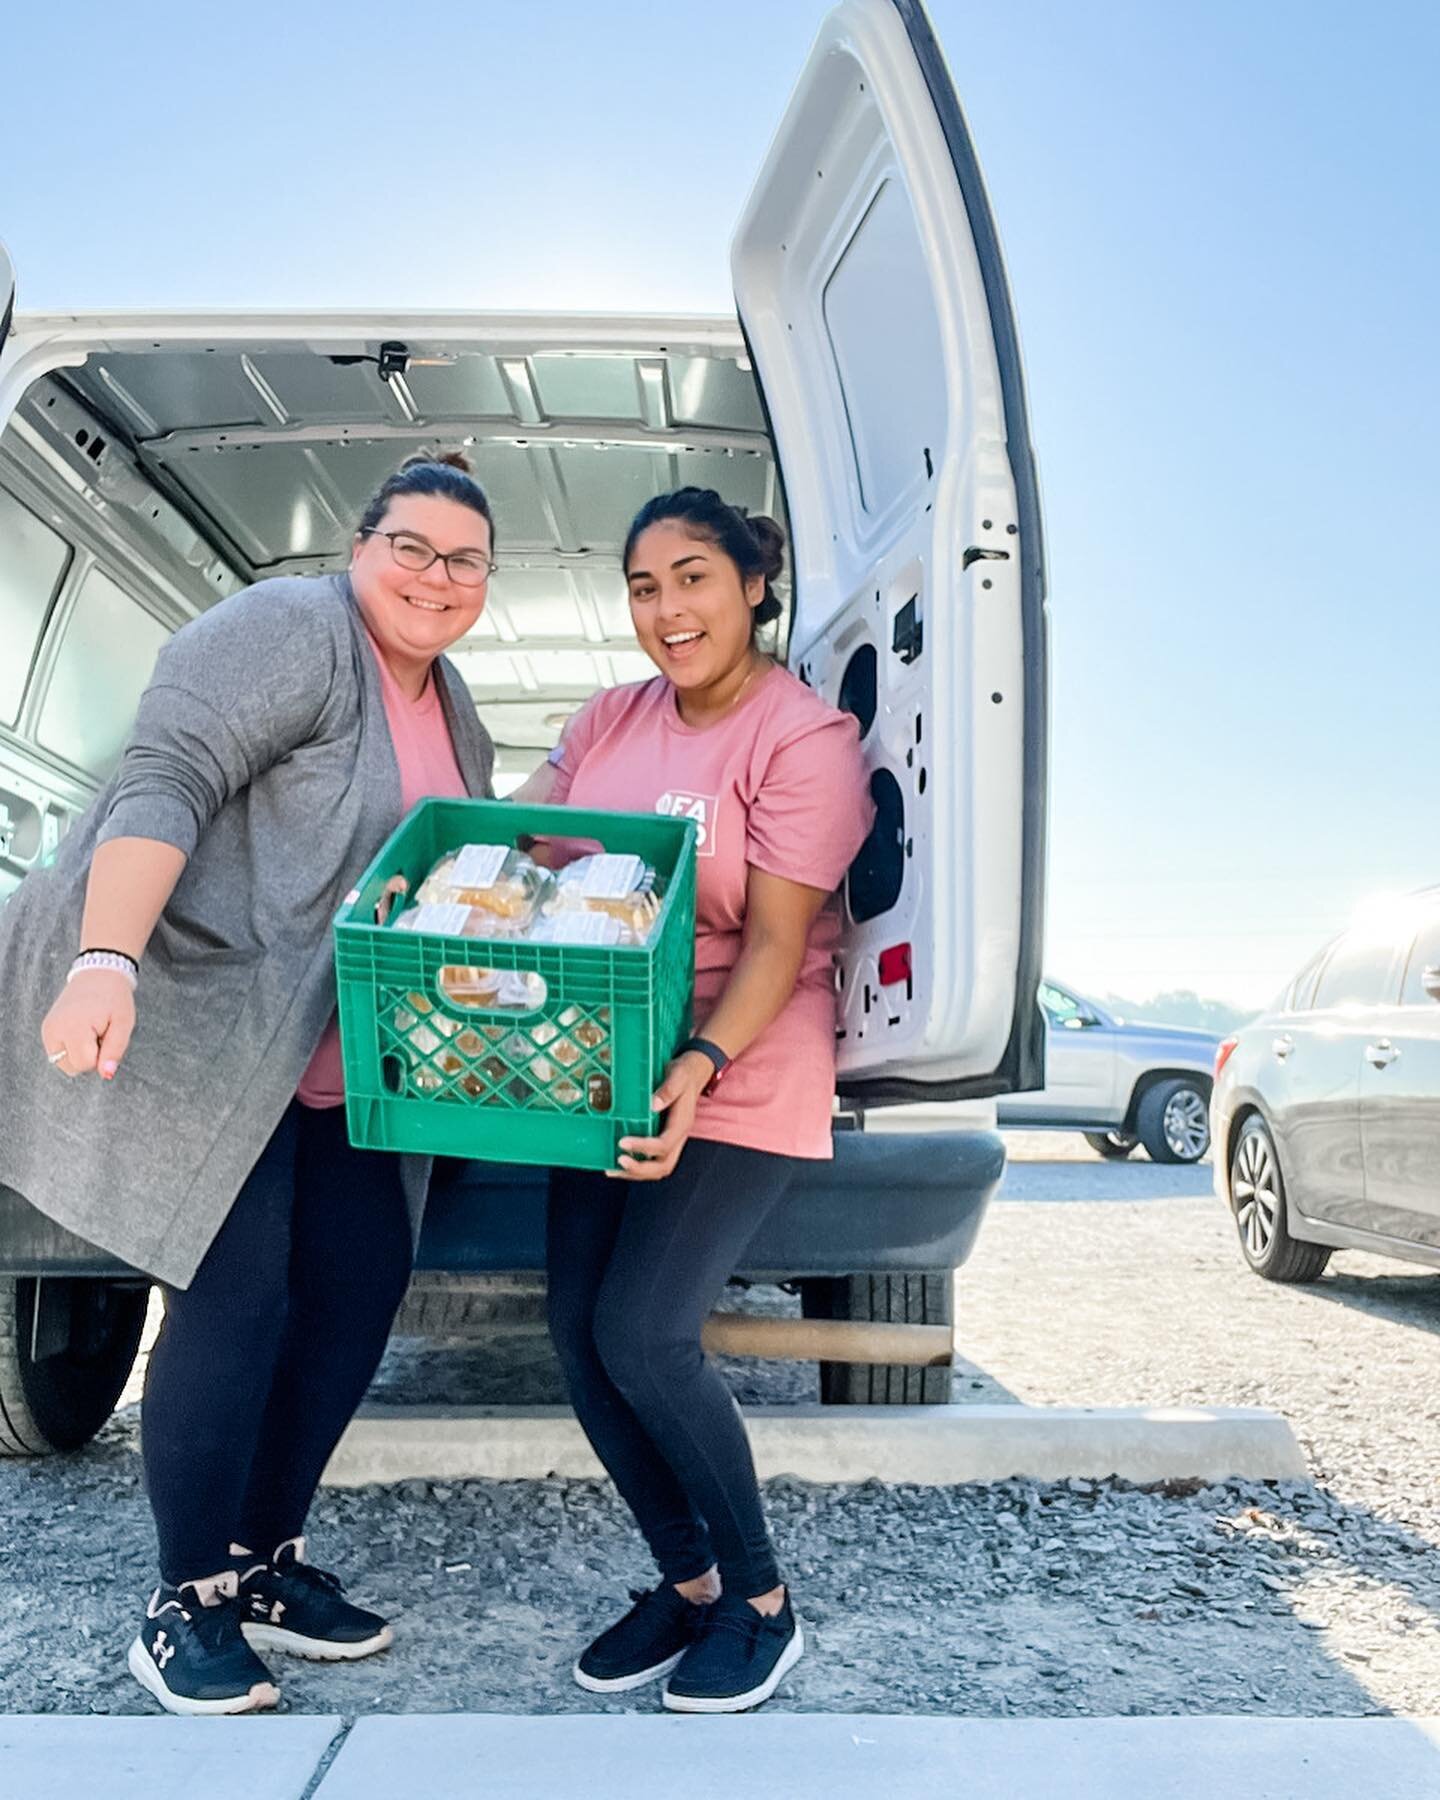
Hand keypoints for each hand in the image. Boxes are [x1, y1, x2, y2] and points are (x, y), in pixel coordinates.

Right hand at [40, 971, 135, 1080]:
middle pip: (73, 1068)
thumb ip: (115, 1051)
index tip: (106, 1035)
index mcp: (73, 1027)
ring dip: (80, 1054)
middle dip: (90, 1057)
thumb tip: (106, 1075)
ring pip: (64, 1064)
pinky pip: (59, 1055)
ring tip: (90, 1032)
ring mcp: (47, 1030)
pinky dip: (72, 1049)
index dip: (102, 1056)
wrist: (98, 974)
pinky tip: (81, 1031)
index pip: (85, 1064)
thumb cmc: (114, 998)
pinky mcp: (46, 1030)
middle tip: (99, 1033)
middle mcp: (54, 1030)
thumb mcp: (123, 1023)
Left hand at [609, 1050, 713, 1181]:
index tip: (622, 1142)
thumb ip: (668, 1089)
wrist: (693, 1073)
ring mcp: (673, 1140)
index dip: (643, 1147)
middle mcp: (679, 1136)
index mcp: (682, 1123)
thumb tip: (653, 1105)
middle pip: (663, 1165)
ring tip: (613, 1169)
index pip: (664, 1144)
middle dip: (640, 1169)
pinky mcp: (665, 1139)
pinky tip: (619, 1163)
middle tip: (619, 1161)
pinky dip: (637, 1166)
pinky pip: (654, 1160)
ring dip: (637, 1173)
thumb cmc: (684, 1073)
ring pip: (659, 1168)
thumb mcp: (678, 1075)